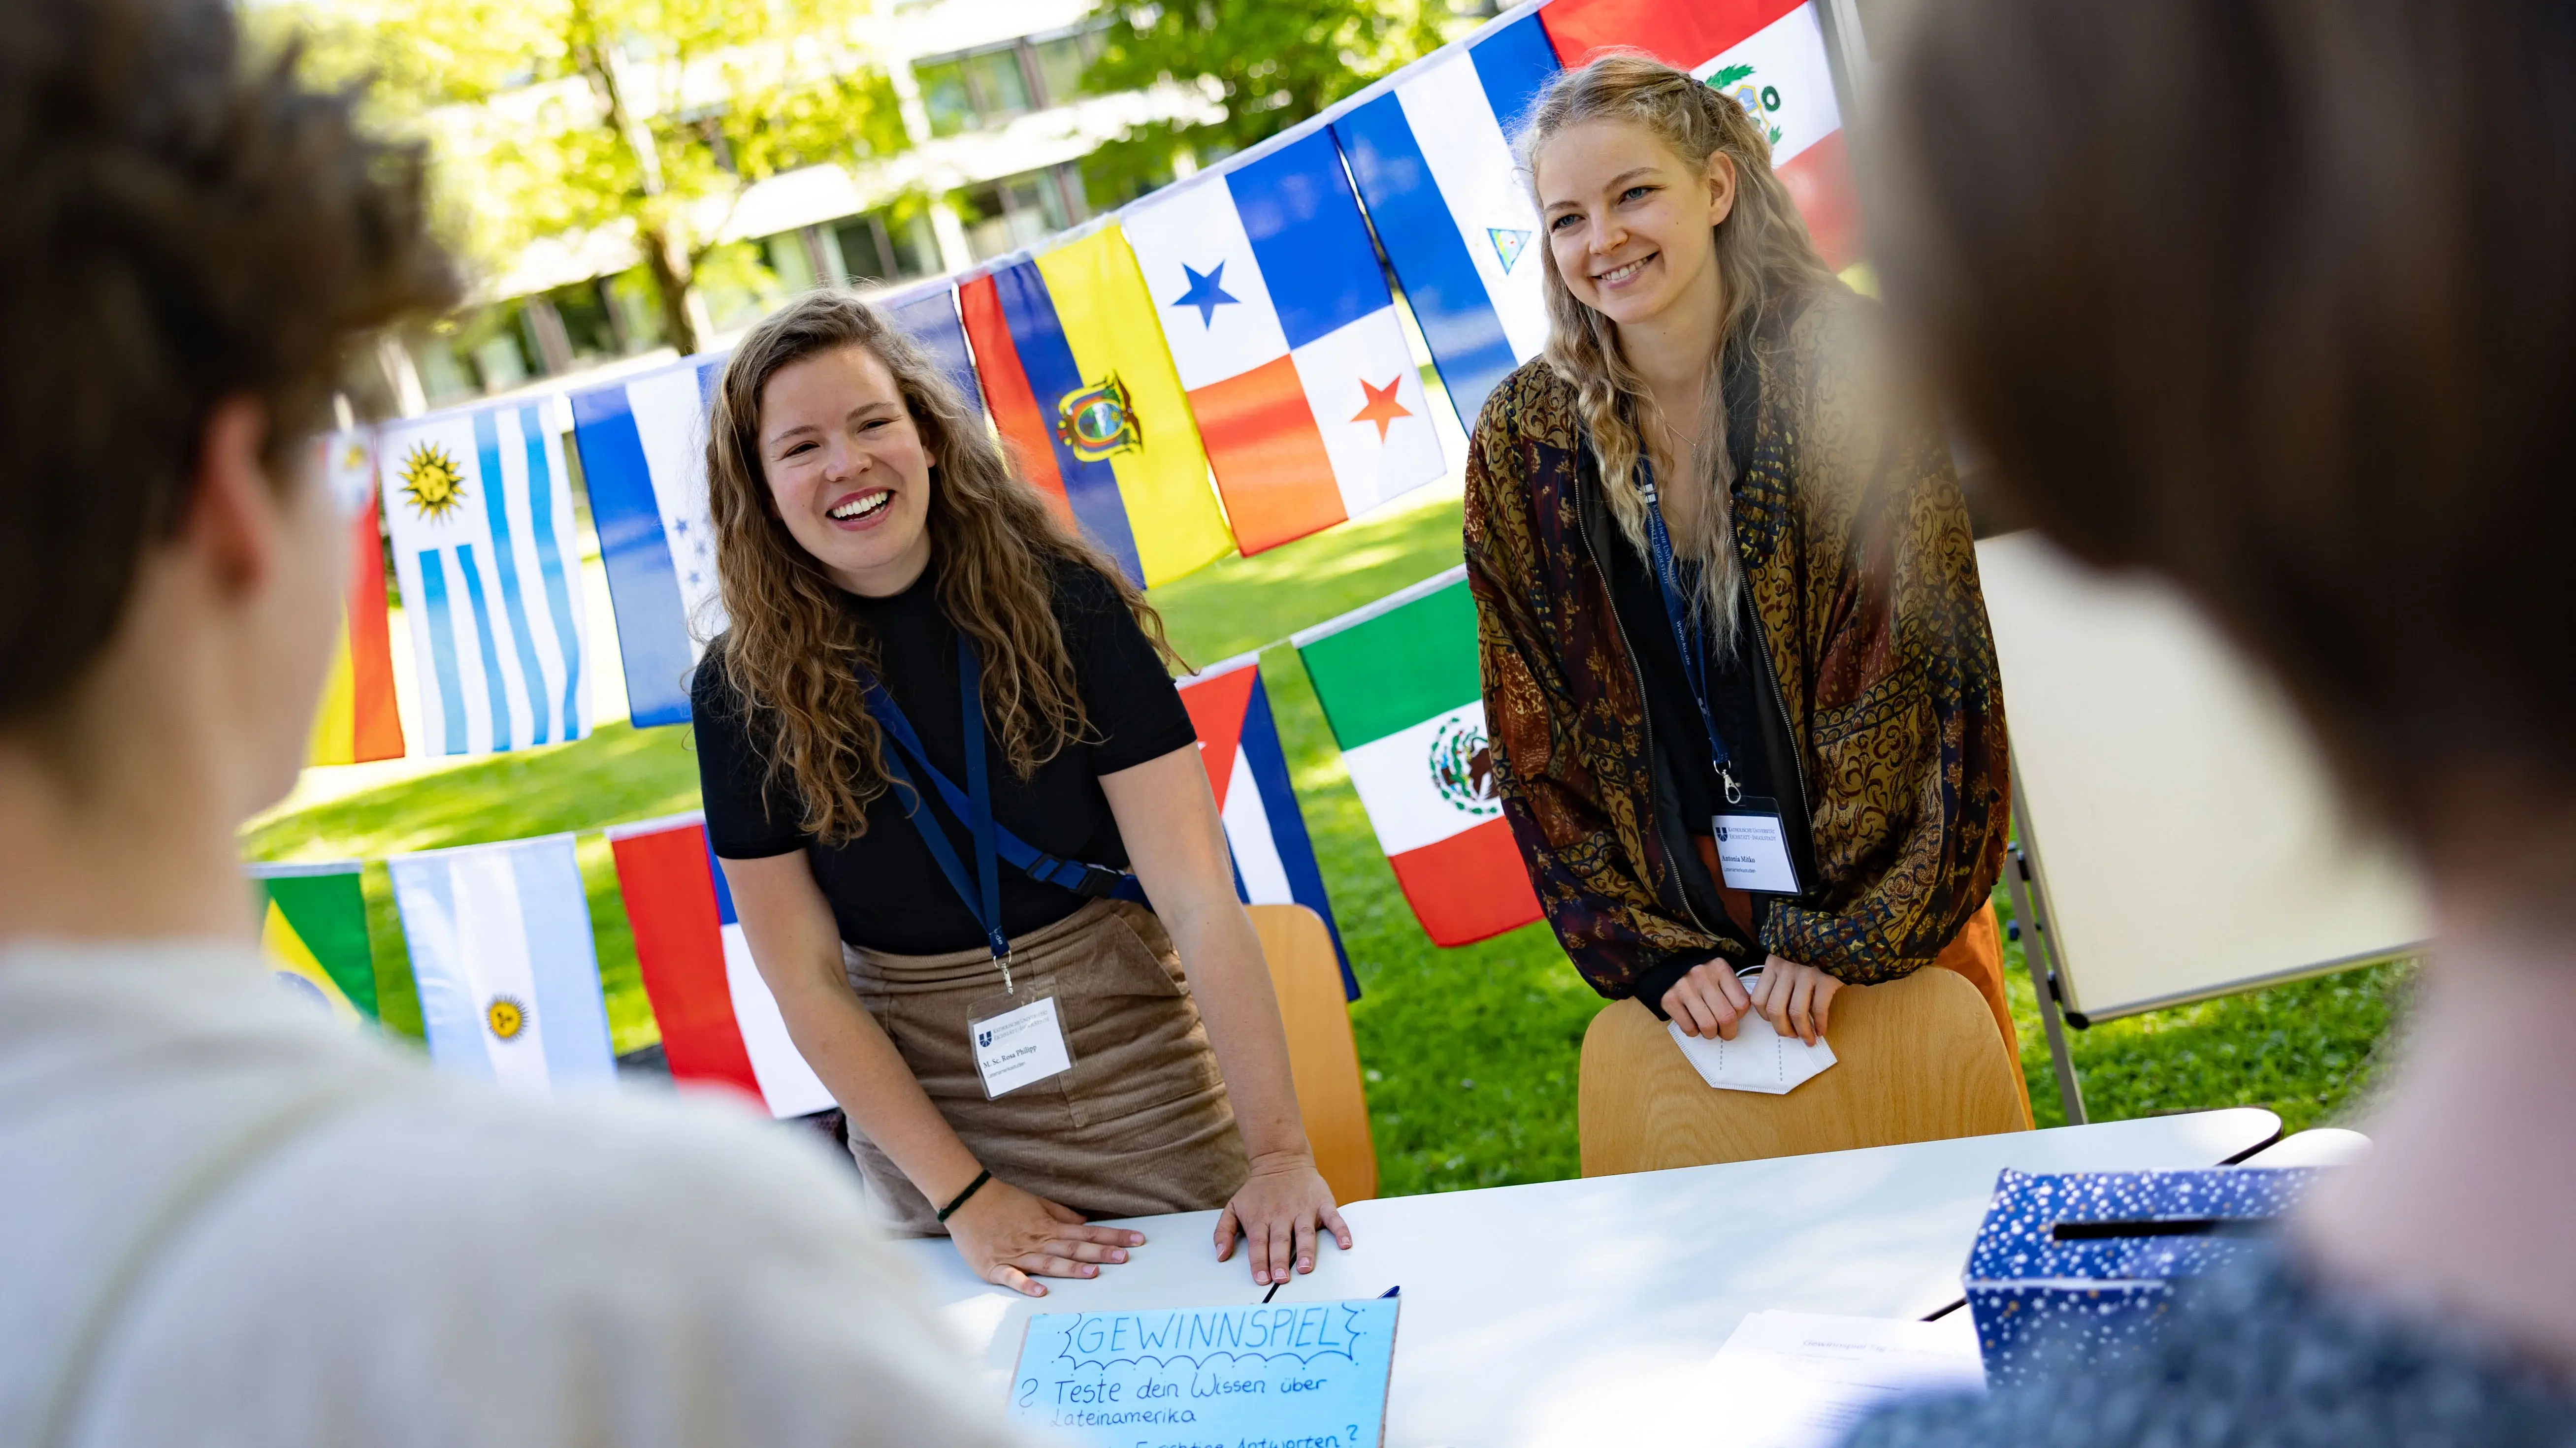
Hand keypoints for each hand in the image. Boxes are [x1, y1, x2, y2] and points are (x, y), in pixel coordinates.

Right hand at [944, 1176, 1145, 1297]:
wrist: (967, 1200)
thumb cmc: (1002, 1201)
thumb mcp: (1036, 1202)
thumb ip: (1061, 1214)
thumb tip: (1084, 1222)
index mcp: (1048, 1226)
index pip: (1088, 1233)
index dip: (1113, 1237)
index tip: (1136, 1241)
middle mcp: (1037, 1240)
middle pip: (1074, 1248)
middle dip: (1101, 1253)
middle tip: (1125, 1258)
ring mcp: (1017, 1254)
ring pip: (1049, 1262)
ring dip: (1071, 1268)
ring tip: (1094, 1273)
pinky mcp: (996, 1266)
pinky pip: (1013, 1277)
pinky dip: (1026, 1284)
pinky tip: (1041, 1292)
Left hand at [1214, 1151, 1351, 1285]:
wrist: (1280, 1159)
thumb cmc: (1257, 1192)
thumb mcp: (1233, 1207)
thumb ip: (1223, 1232)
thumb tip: (1221, 1256)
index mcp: (1260, 1219)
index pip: (1258, 1243)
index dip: (1259, 1261)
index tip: (1261, 1279)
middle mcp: (1281, 1215)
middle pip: (1280, 1240)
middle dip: (1279, 1260)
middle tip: (1281, 1279)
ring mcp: (1303, 1209)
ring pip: (1304, 1232)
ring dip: (1305, 1250)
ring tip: (1305, 1267)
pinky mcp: (1322, 1203)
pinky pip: (1333, 1218)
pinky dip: (1341, 1230)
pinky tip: (1345, 1244)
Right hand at [1662, 958, 1752, 1038]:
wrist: (1666, 963)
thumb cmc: (1699, 973)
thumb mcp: (1718, 972)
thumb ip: (1731, 990)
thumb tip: (1740, 1018)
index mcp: (1720, 968)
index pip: (1741, 1004)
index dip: (1740, 1017)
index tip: (1734, 1017)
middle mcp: (1702, 976)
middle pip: (1726, 1017)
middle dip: (1728, 1032)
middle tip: (1724, 1032)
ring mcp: (1684, 988)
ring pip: (1708, 1025)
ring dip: (1710, 1034)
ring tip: (1708, 1030)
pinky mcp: (1669, 1000)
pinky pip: (1688, 1027)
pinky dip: (1693, 1032)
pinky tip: (1692, 1024)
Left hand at [1745, 954, 1840, 1044]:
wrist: (1840, 935)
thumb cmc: (1812, 950)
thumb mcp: (1788, 956)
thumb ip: (1779, 976)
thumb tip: (1777, 1010)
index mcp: (1773, 965)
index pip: (1758, 999)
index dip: (1765, 1017)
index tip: (1776, 1023)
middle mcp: (1786, 969)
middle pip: (1775, 1009)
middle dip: (1782, 1029)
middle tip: (1791, 1036)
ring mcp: (1806, 973)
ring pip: (1796, 1012)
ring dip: (1802, 1031)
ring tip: (1809, 1039)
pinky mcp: (1826, 978)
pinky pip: (1819, 1008)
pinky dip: (1820, 1024)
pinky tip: (1822, 1030)